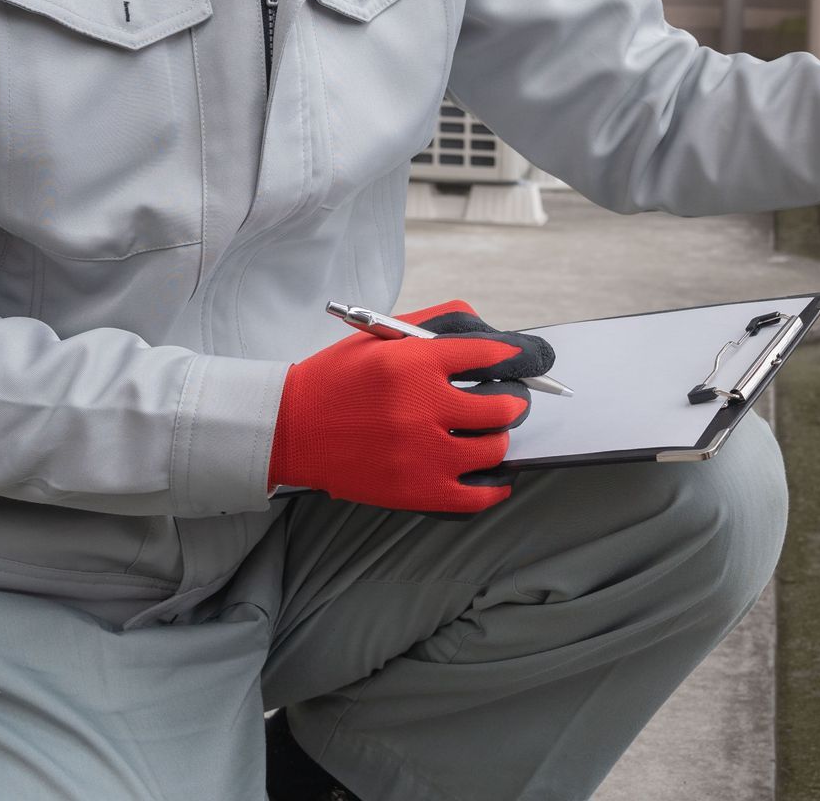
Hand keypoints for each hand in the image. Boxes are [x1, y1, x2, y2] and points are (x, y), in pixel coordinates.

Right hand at [268, 300, 554, 513]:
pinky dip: (496, 485)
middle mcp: (421, 408)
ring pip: (496, 448)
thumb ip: (441, 324)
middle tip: (506, 400)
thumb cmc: (341, 378)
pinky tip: (494, 474)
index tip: (529, 361)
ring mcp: (421, 454)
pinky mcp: (416, 491)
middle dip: (512, 400)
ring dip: (499, 438)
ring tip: (487, 433)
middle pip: (503, 406)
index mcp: (414, 362)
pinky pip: (479, 495)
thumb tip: (497, 337)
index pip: (492, 355)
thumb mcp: (384, 334)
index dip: (520, 356)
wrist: (290, 429)